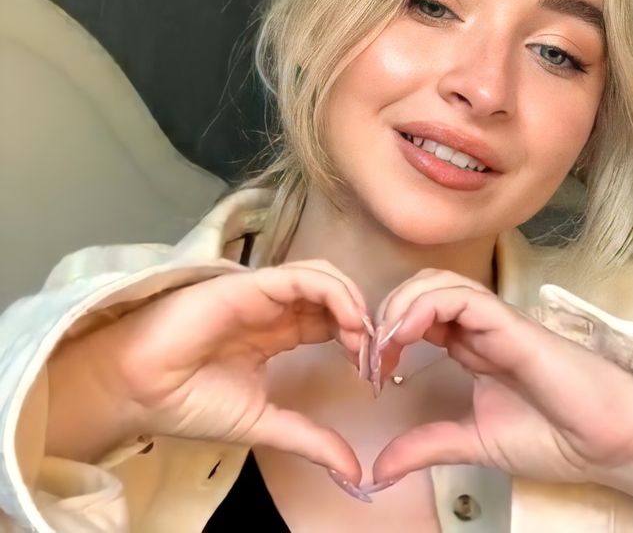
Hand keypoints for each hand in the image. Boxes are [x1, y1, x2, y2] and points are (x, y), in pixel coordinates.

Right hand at [51, 260, 369, 484]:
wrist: (141, 389)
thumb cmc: (193, 402)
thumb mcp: (264, 423)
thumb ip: (310, 439)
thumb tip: (355, 473)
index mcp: (279, 333)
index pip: (332, 323)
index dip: (359, 340)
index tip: (372, 373)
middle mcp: (276, 308)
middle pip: (336, 296)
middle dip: (363, 321)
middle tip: (374, 355)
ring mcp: (265, 294)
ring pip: (325, 279)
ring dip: (353, 303)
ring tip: (361, 340)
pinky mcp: (252, 284)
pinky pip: (303, 277)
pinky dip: (334, 292)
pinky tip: (347, 322)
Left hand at [369, 269, 632, 492]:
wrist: (607, 445)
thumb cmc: (551, 438)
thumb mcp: (471, 442)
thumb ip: (425, 447)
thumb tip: (377, 470)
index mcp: (469, 346)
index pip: (416, 316)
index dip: (386, 334)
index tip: (371, 372)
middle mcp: (479, 326)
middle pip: (420, 289)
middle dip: (386, 313)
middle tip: (371, 356)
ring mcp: (495, 321)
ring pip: (438, 283)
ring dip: (401, 306)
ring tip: (386, 345)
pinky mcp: (511, 323)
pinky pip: (462, 298)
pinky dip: (425, 307)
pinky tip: (407, 337)